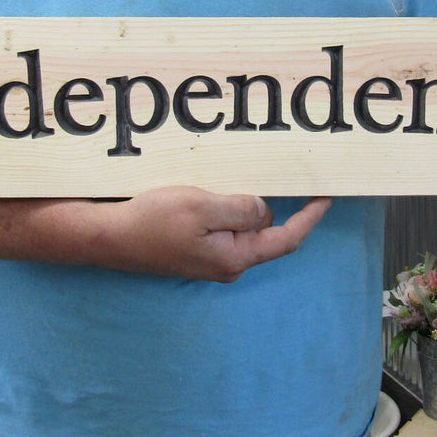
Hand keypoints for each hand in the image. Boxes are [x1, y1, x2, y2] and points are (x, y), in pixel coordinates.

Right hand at [103, 187, 332, 281]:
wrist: (109, 238)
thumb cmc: (152, 223)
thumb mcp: (203, 207)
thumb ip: (241, 208)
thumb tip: (264, 209)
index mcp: (235, 257)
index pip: (287, 238)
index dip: (310, 217)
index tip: (327, 196)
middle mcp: (227, 263)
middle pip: (265, 229)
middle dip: (273, 203)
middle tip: (279, 173)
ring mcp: (211, 257)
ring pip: (242, 225)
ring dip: (244, 202)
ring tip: (236, 177)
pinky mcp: (196, 248)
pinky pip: (223, 225)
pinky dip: (226, 206)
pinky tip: (214, 189)